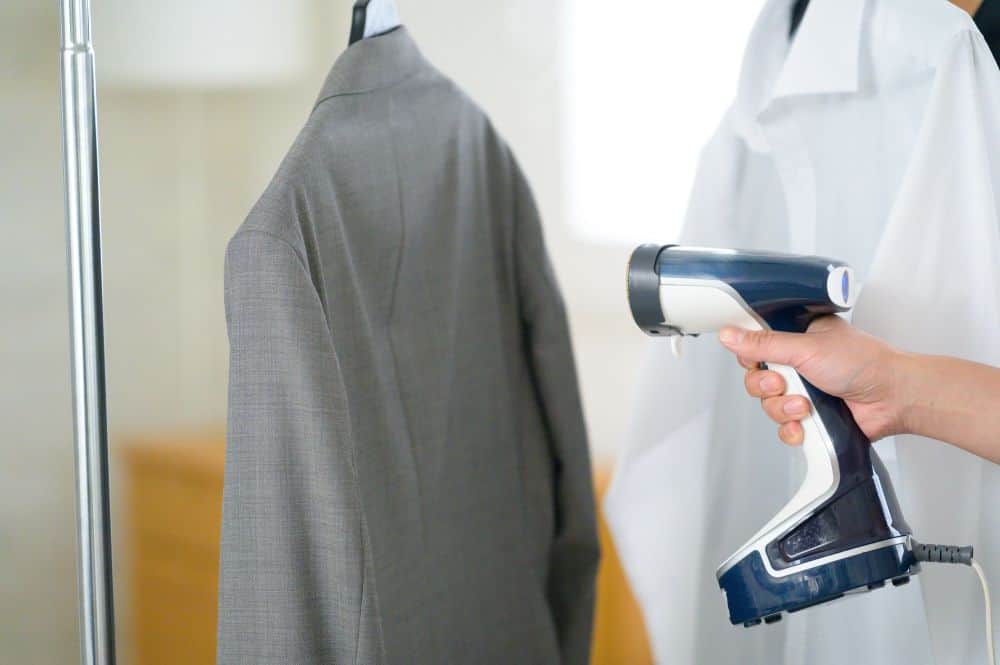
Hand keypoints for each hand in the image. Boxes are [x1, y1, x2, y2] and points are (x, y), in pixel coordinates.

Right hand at [718, 316, 904, 445]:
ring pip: (769, 405)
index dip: (751, 358)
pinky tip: (805, 424)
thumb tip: (729, 335)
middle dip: (767, 387)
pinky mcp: (811, 416)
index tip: (758, 362)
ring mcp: (804, 390)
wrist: (894, 398)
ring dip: (783, 409)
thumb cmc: (863, 363)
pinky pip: (784, 427)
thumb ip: (764, 344)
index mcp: (797, 336)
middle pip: (757, 379)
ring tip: (805, 406)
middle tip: (784, 384)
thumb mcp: (806, 347)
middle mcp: (798, 363)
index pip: (756, 346)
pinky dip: (792, 429)